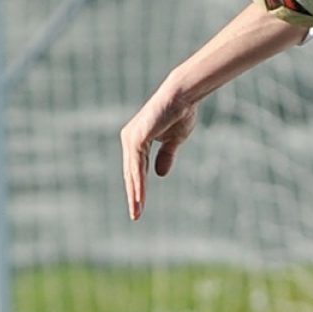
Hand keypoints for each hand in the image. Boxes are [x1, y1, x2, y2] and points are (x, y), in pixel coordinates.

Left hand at [120, 90, 198, 220]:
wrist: (183, 96)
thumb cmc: (180, 113)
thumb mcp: (174, 141)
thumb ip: (165, 156)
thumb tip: (160, 175)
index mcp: (137, 141)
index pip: (136, 170)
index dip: (139, 188)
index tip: (141, 206)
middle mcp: (130, 140)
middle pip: (131, 174)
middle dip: (134, 196)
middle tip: (136, 215)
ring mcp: (131, 139)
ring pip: (132, 173)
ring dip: (135, 193)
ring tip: (137, 211)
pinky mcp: (136, 138)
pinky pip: (137, 165)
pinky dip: (138, 181)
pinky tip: (139, 195)